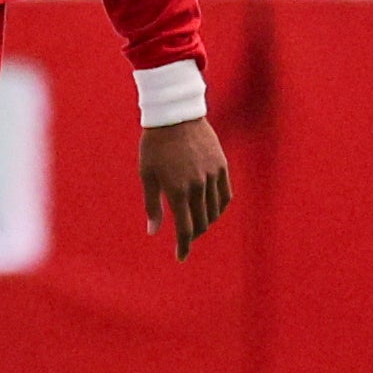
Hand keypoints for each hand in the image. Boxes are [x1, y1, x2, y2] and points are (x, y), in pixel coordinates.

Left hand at [140, 116, 231, 260]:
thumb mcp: (147, 175)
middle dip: (193, 235)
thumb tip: (153, 232)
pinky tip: (212, 210)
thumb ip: (152, 205)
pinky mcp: (222, 166)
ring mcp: (212, 175)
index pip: (184, 228)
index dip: (184, 246)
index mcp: (177, 190)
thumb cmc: (154, 146)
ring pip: (215, 211)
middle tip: (186, 238)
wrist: (175, 116)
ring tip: (197, 224)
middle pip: (201, 222)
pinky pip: (225, 195)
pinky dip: (219, 207)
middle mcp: (198, 186)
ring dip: (206, 223)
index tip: (180, 257)